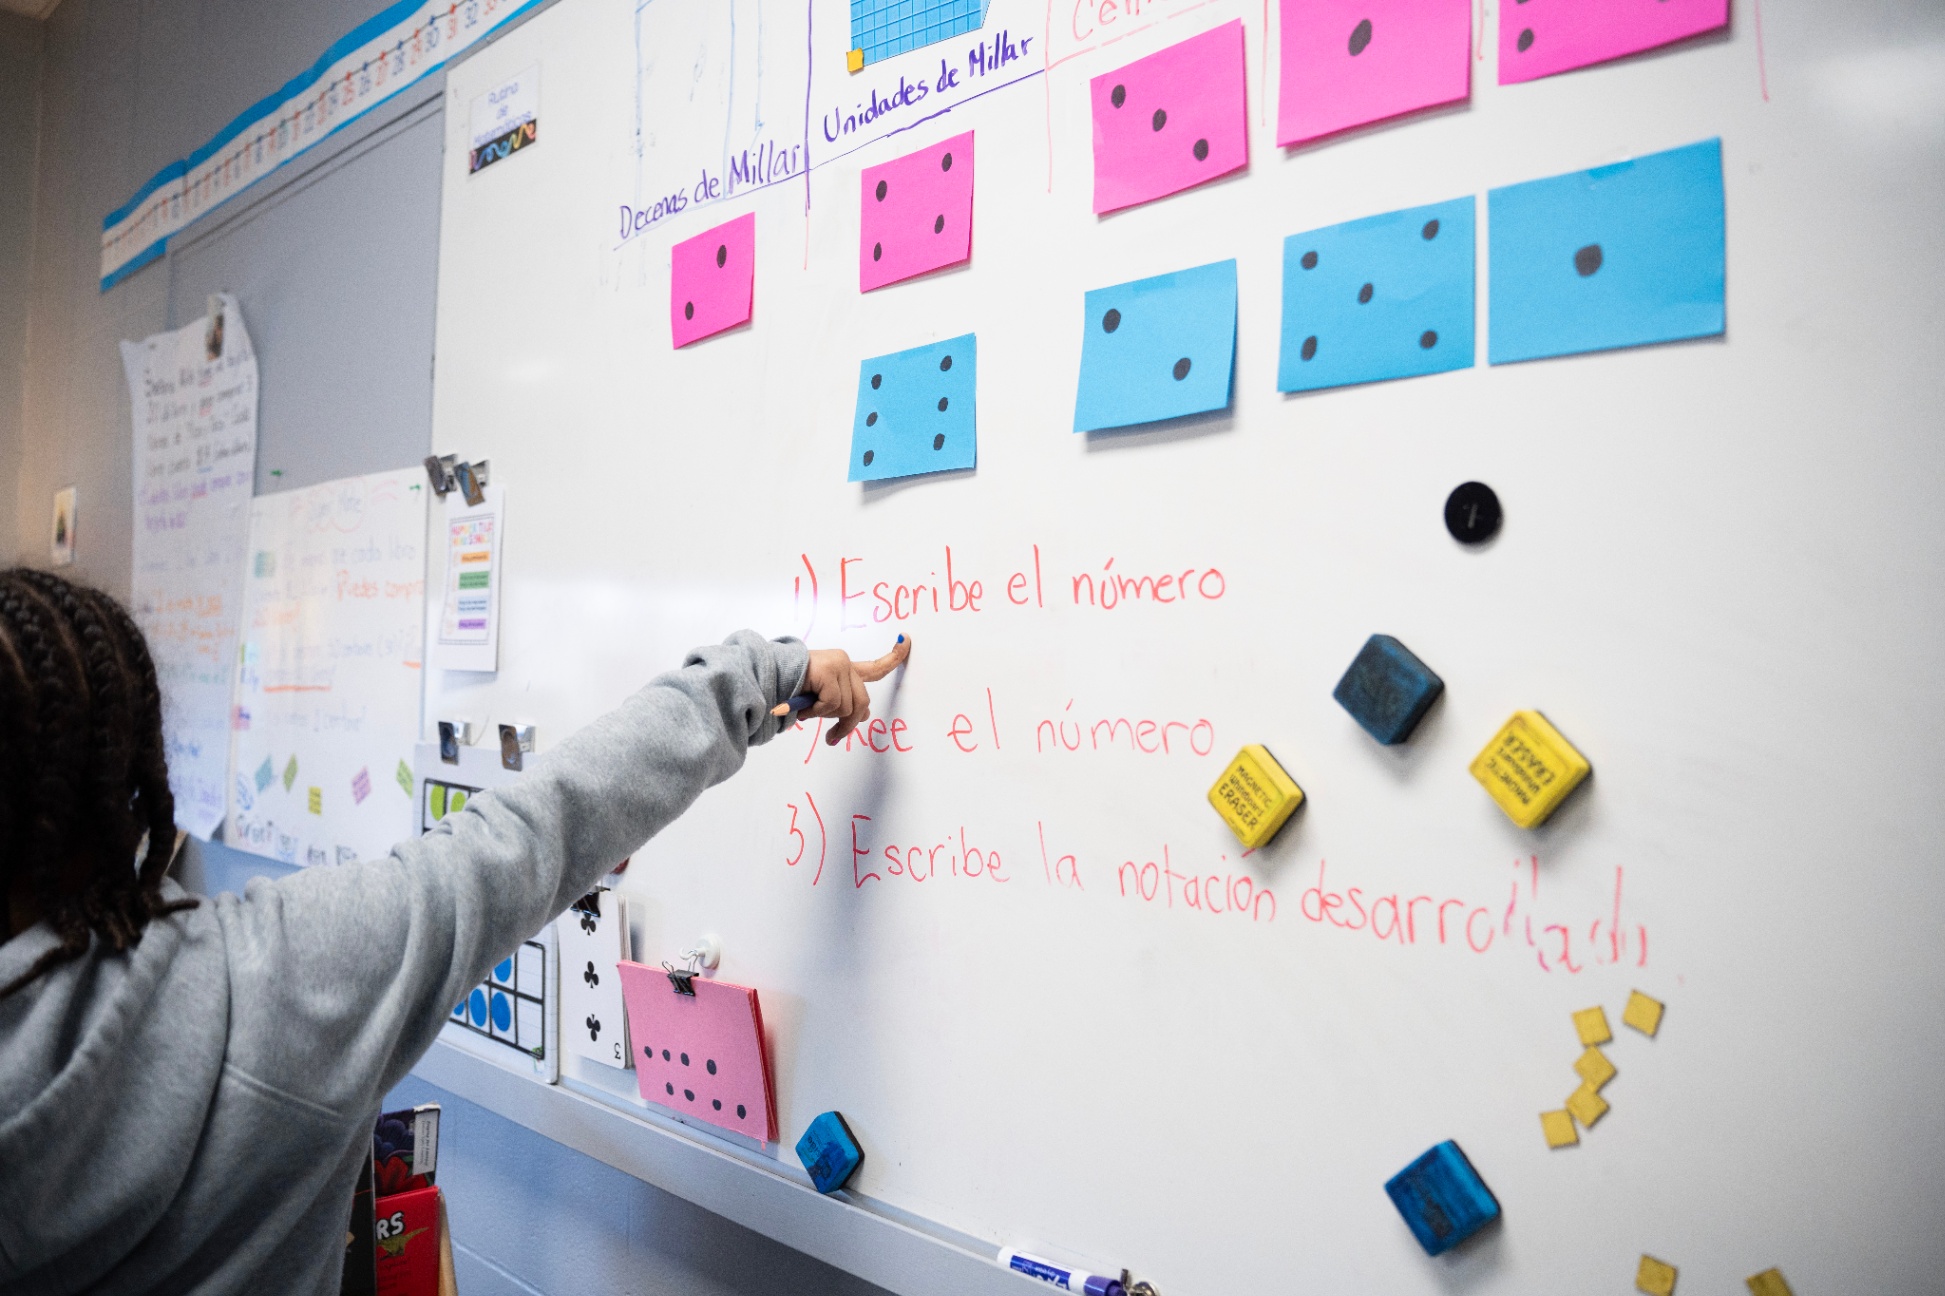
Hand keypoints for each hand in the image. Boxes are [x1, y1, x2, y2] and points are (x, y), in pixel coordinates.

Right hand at [789, 637, 909, 744]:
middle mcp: (843, 662)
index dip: (893, 657)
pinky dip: (814, 712)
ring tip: (804, 710)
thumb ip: (844, 703)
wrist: (765, 677)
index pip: (875, 666)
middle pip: (862, 702)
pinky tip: (801, 706)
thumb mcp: (821, 699)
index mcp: (844, 668)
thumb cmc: (788, 688)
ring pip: (846, 707)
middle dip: (847, 725)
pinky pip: (831, 704)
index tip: (906, 640)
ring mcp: (838, 664)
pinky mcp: (829, 670)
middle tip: (832, 738)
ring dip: (823, 717)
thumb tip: (866, 714)